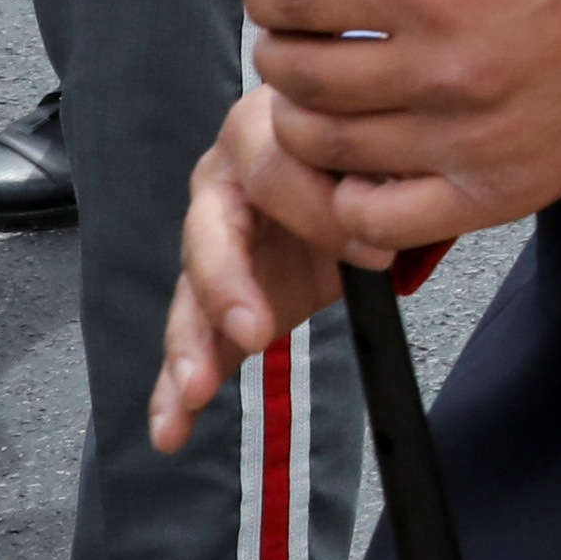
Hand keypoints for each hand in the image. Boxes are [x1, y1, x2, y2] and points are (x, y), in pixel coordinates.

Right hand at [151, 82, 360, 453]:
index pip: (275, 168)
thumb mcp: (389, 144)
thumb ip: (380, 162)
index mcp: (266, 132)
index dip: (322, 211)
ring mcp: (213, 242)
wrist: (373, 169)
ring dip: (189, 345)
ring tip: (192, 393)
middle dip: (228, 285)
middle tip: (256, 332)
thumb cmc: (377, 146)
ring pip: (191, 293)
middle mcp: (224, 181)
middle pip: (210, 230)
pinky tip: (171, 427)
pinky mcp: (218, 296)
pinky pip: (192, 339)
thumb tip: (384, 186)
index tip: (376, 254)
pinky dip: (177, 386)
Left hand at [241, 0, 560, 261]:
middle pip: (297, 77)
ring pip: (325, 147)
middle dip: (281, 52)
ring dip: (305, 119)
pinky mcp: (494, 192)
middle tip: (298, 43)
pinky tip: (363, 165)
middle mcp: (444, 70)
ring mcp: (466, 140)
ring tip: (325, 100)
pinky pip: (378, 220)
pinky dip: (350, 196)